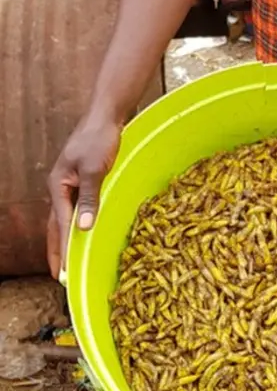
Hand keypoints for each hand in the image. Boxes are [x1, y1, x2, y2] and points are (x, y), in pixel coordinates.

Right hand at [47, 112, 121, 279]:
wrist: (105, 116)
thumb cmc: (98, 139)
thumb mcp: (93, 170)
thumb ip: (89, 199)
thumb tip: (83, 228)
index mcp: (58, 186)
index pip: (60, 225)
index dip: (63, 249)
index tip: (65, 272)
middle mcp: (60, 187)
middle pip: (55, 225)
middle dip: (57, 250)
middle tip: (59, 275)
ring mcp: (70, 184)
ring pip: (65, 217)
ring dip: (65, 239)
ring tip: (67, 260)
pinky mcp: (83, 180)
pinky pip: (77, 208)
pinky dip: (77, 223)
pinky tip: (83, 232)